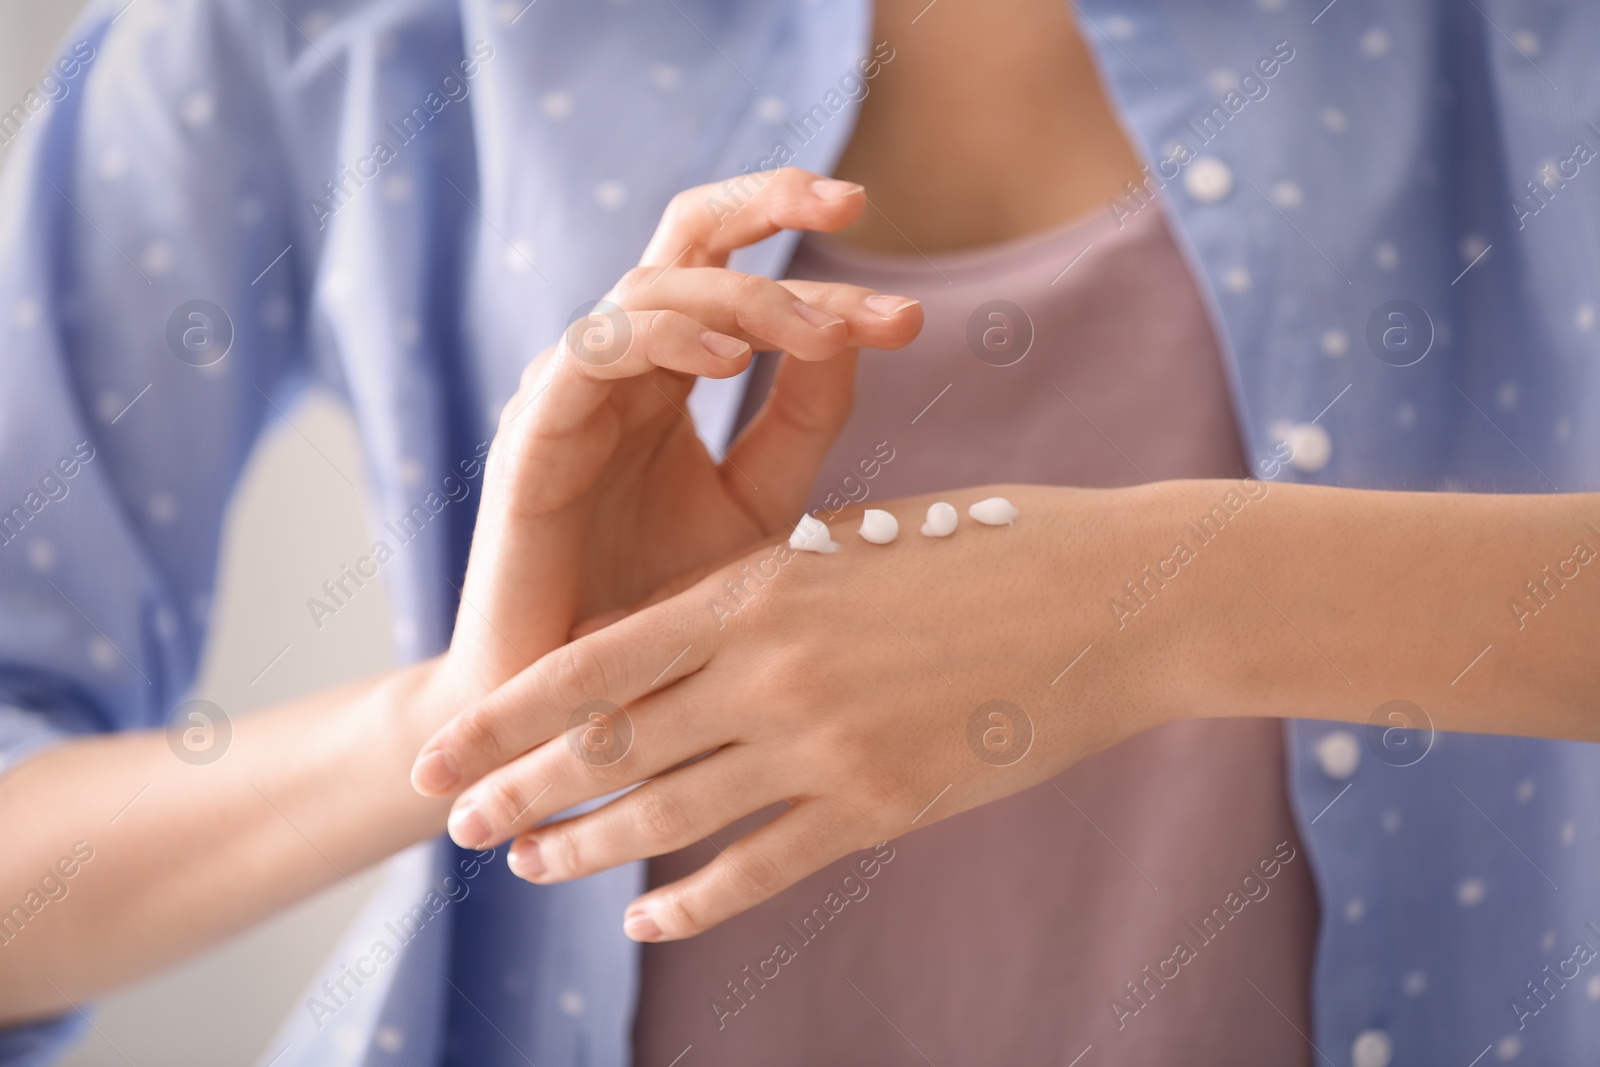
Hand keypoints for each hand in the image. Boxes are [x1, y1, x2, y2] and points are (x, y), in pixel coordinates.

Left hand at [414, 485, 1186, 939]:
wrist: (1119, 598)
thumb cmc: (992, 545)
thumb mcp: (860, 544)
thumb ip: (768, 595)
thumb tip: (686, 644)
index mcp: (760, 585)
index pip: (598, 661)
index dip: (509, 713)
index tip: (446, 745)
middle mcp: (773, 670)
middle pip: (615, 748)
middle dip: (523, 790)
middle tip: (456, 825)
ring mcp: (826, 746)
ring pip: (672, 816)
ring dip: (589, 848)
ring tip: (530, 868)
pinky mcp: (881, 805)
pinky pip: (762, 866)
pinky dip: (694, 901)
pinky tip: (647, 923)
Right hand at [438, 167, 922, 702]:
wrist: (585, 710)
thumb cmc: (669, 612)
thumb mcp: (761, 504)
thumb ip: (804, 418)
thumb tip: (860, 330)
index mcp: (670, 373)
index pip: (738, 273)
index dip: (819, 272)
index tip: (906, 316)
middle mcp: (619, 367)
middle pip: (685, 238)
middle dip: (768, 201)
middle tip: (854, 201)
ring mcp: (569, 394)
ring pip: (647, 286)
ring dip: (742, 294)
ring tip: (819, 333)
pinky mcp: (531, 438)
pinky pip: (589, 349)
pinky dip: (660, 336)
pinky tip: (731, 357)